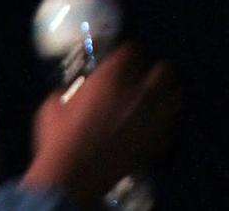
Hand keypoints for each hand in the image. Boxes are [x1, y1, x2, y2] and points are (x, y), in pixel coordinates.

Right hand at [22, 43, 179, 207]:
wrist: (73, 178)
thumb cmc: (59, 139)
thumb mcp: (53, 107)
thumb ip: (70, 92)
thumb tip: (74, 92)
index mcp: (111, 77)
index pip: (132, 50)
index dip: (128, 53)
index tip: (124, 60)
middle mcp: (137, 92)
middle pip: (163, 70)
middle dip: (155, 71)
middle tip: (145, 77)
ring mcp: (150, 118)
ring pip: (175, 97)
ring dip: (166, 96)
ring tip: (155, 100)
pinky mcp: (155, 143)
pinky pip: (169, 128)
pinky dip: (163, 126)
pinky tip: (152, 129)